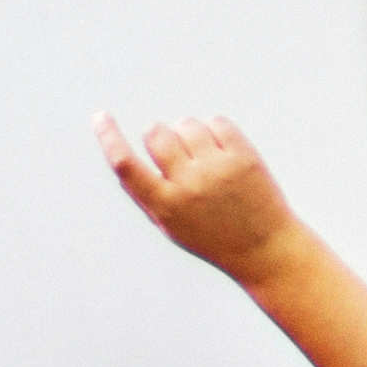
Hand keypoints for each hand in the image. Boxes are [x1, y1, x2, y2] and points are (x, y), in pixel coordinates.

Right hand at [98, 109, 303, 272]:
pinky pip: (217, 121)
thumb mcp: (172, 225)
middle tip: (176, 151)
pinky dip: (214, 129)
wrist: (265, 249)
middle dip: (159, 135)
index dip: (109, 137)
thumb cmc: (214, 237)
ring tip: (202, 154)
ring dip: (188, 132)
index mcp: (166, 205)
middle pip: (157, 134)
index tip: (101, 117)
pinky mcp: (244, 157)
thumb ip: (147, 193)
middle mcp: (189, 185)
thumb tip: (121, 156)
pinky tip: (221, 149)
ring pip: (186, 124)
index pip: (126, 165)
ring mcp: (218, 169)